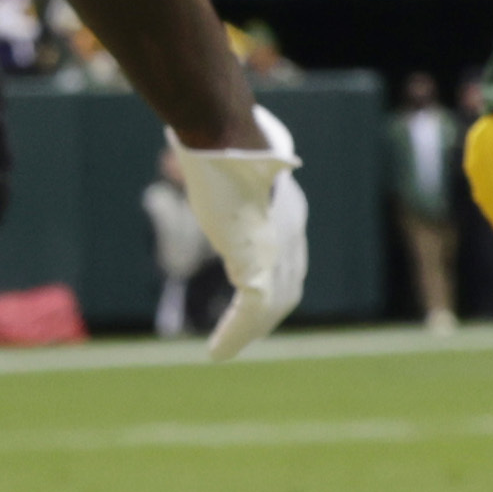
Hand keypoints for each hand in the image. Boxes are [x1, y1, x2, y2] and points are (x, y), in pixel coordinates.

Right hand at [170, 129, 310, 355]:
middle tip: (243, 336)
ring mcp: (280, 249)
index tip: (256, 303)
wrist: (224, 140)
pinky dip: (236, 334)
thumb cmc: (218, 146)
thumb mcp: (225, 168)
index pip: (289, 260)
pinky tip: (218, 351)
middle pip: (289, 287)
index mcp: (288, 211)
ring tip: (223, 350)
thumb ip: (225, 176)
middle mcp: (291, 232)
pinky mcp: (260, 262)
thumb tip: (201, 153)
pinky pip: (252, 310)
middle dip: (268, 316)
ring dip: (248, 332)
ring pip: (273, 305)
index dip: (276, 285)